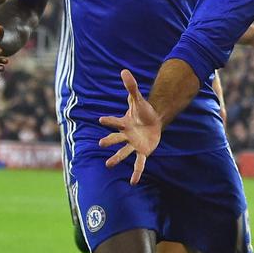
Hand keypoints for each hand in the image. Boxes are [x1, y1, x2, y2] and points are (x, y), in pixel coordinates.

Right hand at [98, 69, 162, 183]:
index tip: (100, 120)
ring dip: (117, 158)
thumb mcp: (138, 99)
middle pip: (116, 138)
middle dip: (109, 141)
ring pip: (123, 152)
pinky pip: (139, 162)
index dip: (109, 121)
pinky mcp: (143, 151)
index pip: (115, 121)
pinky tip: (133, 182)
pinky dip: (136, 172)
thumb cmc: (143, 111)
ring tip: (108, 164)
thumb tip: (124, 70)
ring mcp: (133, 144)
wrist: (153, 121)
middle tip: (100, 143)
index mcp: (124, 123)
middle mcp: (126, 135)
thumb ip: (131, 87)